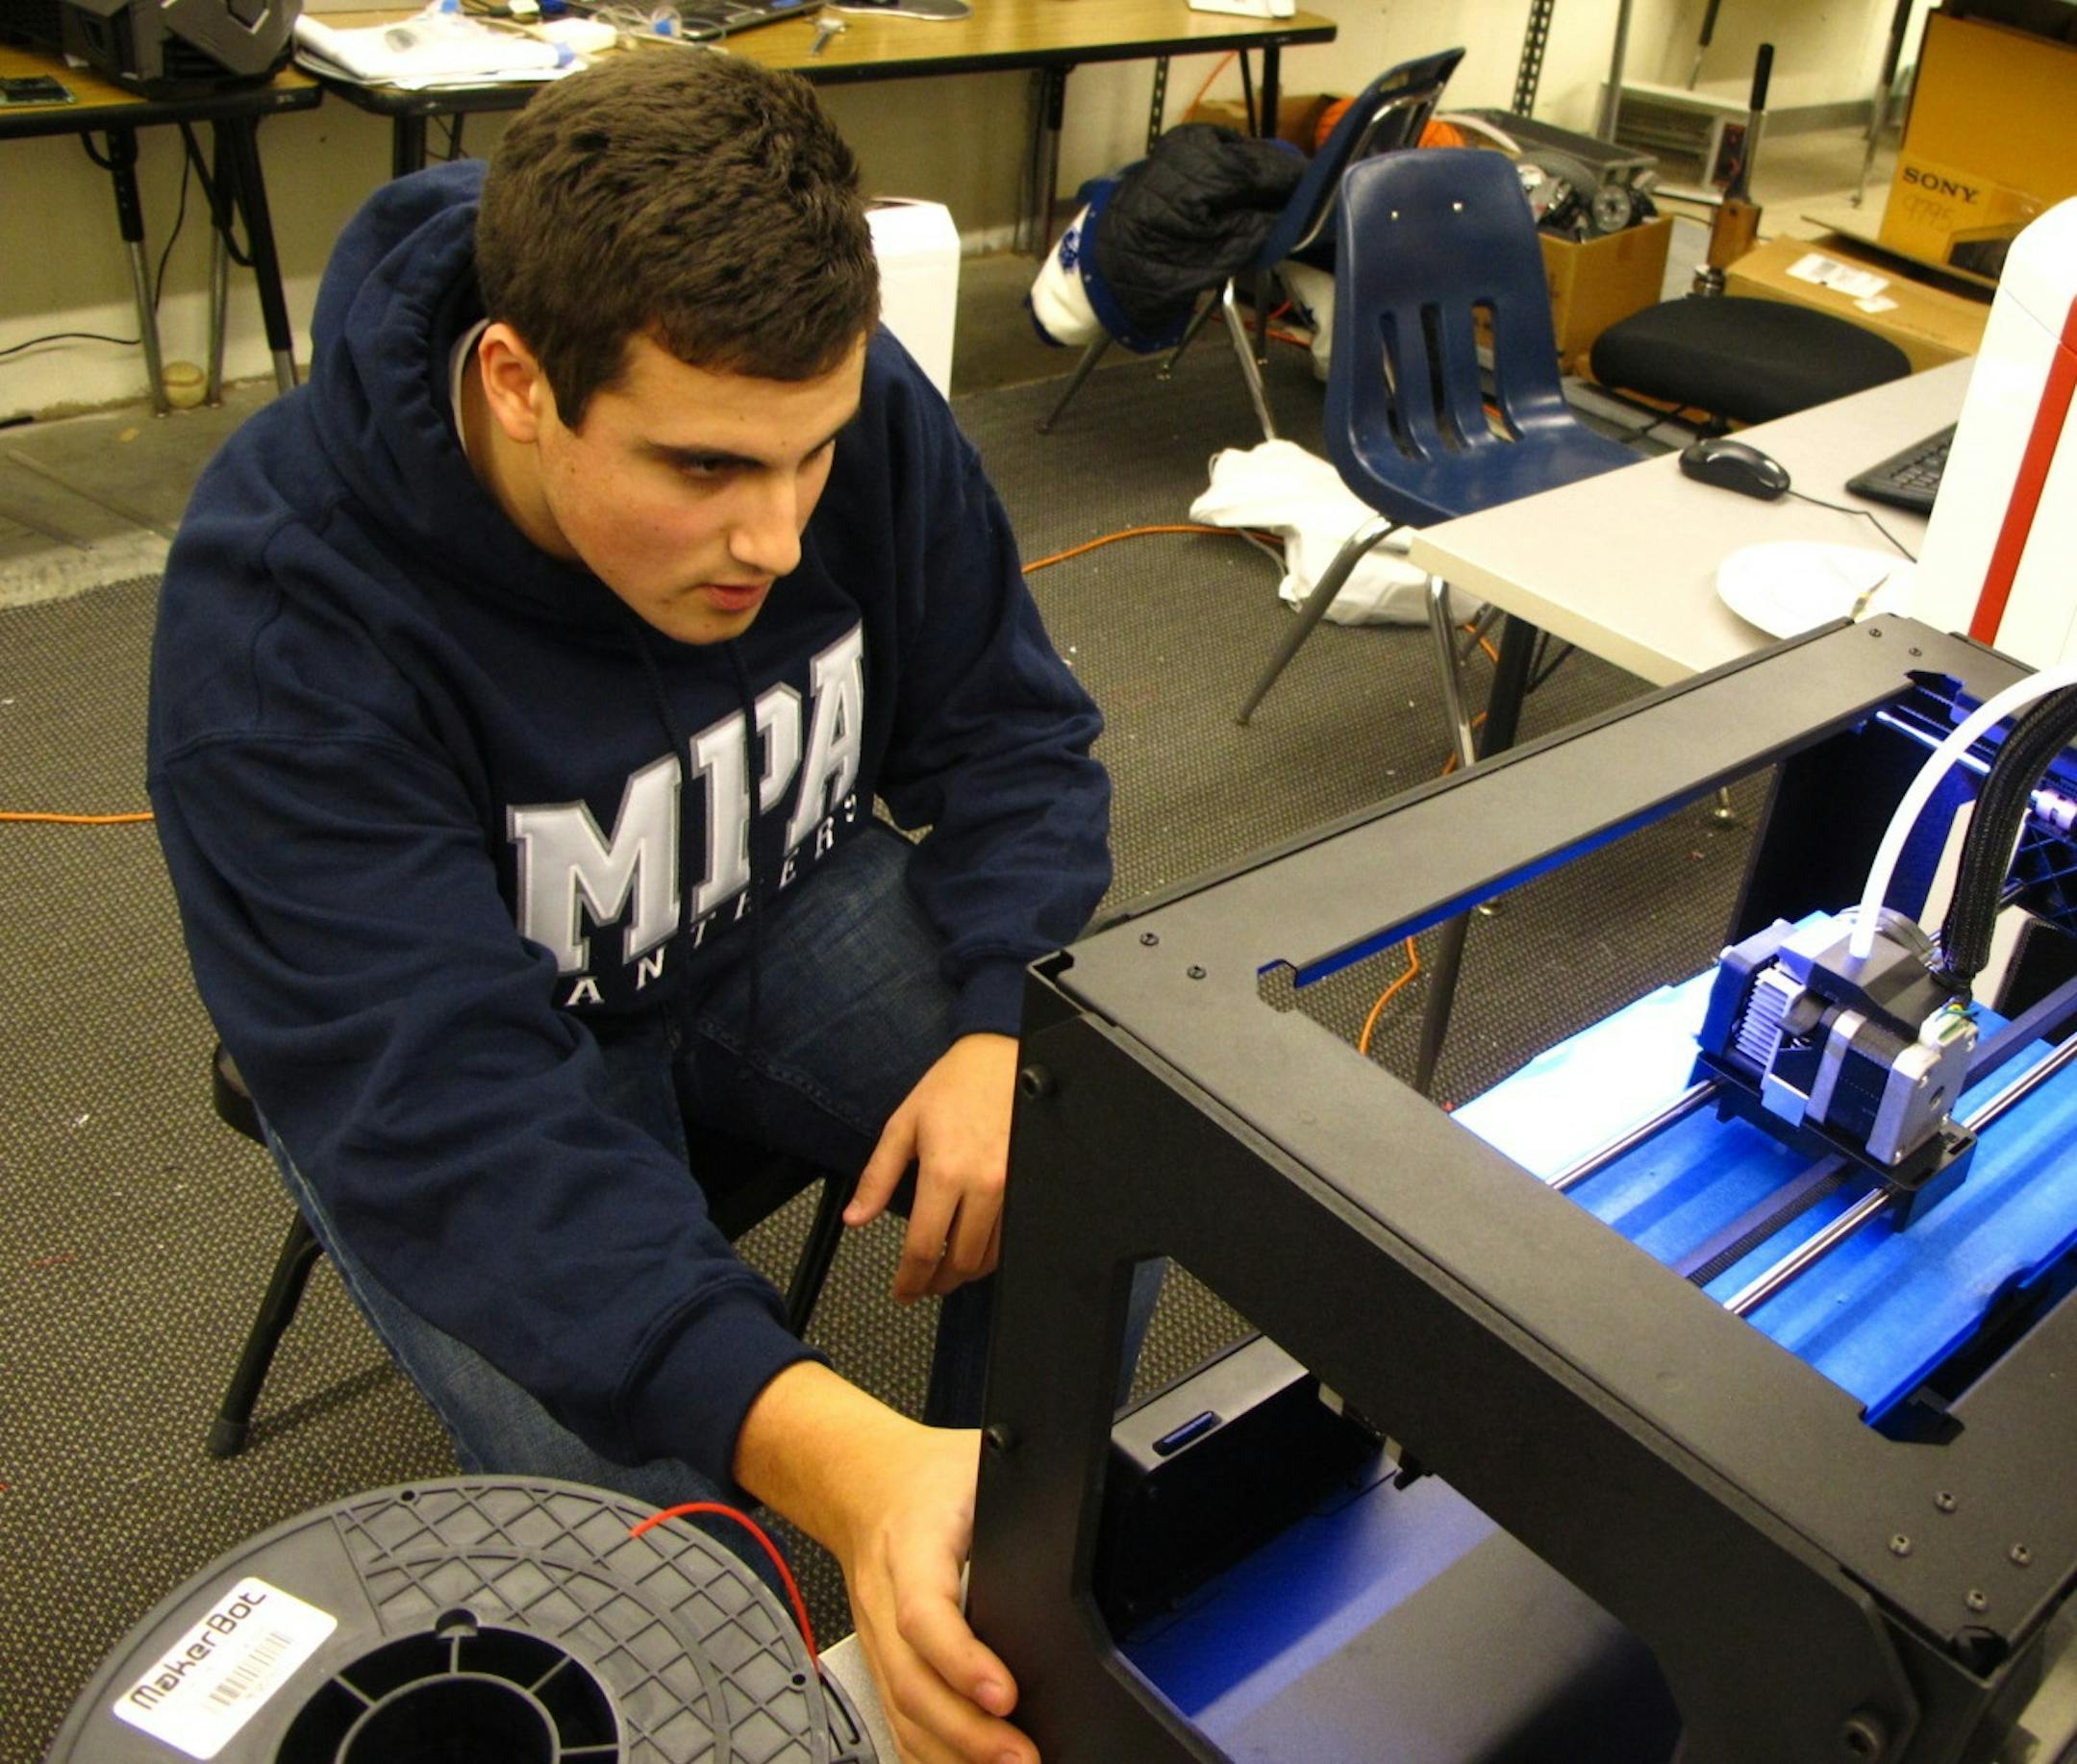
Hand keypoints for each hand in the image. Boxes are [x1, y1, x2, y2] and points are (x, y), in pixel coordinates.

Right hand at [840, 1421, 1037, 1763]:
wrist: (863, 1482)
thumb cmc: (927, 1476)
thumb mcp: (981, 1458)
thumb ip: (1027, 1486)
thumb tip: (1086, 1509)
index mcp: (911, 1544)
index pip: (924, 1612)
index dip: (961, 1661)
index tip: (1006, 1695)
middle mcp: (884, 1598)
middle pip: (911, 1681)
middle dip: (966, 1732)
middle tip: (1023, 1757)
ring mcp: (875, 1636)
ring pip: (901, 1710)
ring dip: (951, 1752)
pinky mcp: (879, 1659)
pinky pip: (895, 1718)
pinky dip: (928, 1753)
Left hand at [847, 1033, 1016, 1302]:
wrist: (999, 1059)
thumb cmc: (950, 1088)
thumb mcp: (902, 1127)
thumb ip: (877, 1178)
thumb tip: (855, 1218)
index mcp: (945, 1173)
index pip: (926, 1247)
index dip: (911, 1280)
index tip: (902, 1292)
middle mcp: (984, 1186)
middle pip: (962, 1261)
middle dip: (937, 1282)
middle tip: (921, 1285)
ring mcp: (1012, 1187)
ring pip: (991, 1255)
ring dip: (965, 1272)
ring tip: (945, 1270)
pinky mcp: (1029, 1183)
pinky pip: (1011, 1235)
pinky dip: (991, 1252)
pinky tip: (974, 1248)